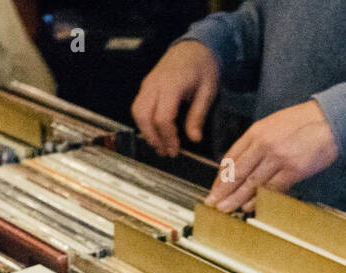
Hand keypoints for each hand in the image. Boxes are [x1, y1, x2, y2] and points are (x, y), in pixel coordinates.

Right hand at [131, 41, 219, 156]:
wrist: (195, 46)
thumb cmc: (203, 66)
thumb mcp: (208, 91)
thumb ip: (198, 115)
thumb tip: (194, 138)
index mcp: (172, 85)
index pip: (163, 118)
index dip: (168, 137)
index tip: (175, 150)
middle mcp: (155, 84)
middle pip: (144, 116)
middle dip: (153, 138)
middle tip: (166, 152)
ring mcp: (148, 84)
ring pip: (137, 112)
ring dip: (146, 132)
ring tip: (160, 145)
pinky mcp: (147, 86)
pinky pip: (139, 106)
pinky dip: (145, 122)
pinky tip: (156, 132)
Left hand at [204, 100, 338, 212]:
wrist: (331, 119)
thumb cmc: (304, 121)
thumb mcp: (273, 123)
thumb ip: (257, 142)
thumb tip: (242, 162)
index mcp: (257, 132)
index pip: (231, 157)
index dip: (221, 176)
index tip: (215, 187)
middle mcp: (264, 144)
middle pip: (238, 172)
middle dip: (223, 190)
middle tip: (212, 203)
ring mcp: (279, 158)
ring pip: (252, 183)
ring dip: (237, 198)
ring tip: (226, 209)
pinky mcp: (293, 170)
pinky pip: (272, 189)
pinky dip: (259, 199)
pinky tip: (250, 207)